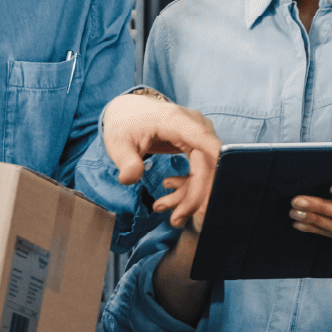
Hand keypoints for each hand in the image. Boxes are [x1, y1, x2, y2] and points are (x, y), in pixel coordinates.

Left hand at [102, 93, 220, 227]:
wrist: (128, 112)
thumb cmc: (124, 125)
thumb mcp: (118, 143)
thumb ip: (126, 161)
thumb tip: (129, 179)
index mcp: (176, 120)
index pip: (205, 143)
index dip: (212, 171)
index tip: (210, 199)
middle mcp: (194, 124)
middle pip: (209, 163)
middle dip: (196, 195)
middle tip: (177, 219)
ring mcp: (199, 134)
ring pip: (208, 170)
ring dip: (191, 195)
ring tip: (167, 212)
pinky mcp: (198, 144)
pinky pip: (202, 169)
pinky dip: (190, 187)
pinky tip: (170, 194)